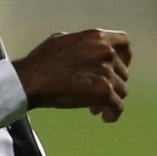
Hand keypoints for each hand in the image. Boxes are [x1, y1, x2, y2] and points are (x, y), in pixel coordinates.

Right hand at [13, 29, 131, 122]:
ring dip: (111, 99)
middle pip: (122, 72)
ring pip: (122, 90)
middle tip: (99, 93)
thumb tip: (88, 50)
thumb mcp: (63, 40)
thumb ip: (82, 44)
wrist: (31, 80)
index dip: (125, 57)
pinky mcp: (103, 92)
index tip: (120, 67)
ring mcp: (106, 72)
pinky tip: (105, 117)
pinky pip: (118, 107)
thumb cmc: (41, 61)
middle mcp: (106, 52)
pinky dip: (113, 114)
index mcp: (97, 38)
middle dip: (113, 83)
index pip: (124, 43)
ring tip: (95, 107)